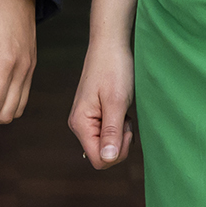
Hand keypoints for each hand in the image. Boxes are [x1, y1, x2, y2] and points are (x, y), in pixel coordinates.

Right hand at [68, 40, 134, 168]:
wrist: (110, 46)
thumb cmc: (113, 69)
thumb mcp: (117, 102)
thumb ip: (111, 132)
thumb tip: (107, 159)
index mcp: (80, 124)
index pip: (99, 160)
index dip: (117, 152)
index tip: (125, 129)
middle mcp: (79, 125)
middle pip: (102, 156)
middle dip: (119, 143)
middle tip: (125, 119)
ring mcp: (86, 121)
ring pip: (107, 145)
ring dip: (120, 133)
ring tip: (123, 111)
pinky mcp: (94, 116)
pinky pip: (108, 133)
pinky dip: (118, 126)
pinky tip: (121, 109)